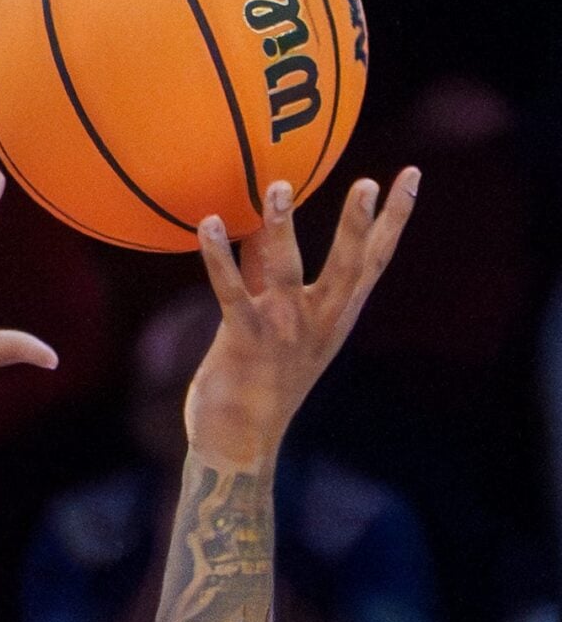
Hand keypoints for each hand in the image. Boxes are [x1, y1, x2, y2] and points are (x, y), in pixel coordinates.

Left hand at [187, 169, 420, 472]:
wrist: (240, 445)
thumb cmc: (256, 385)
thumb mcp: (276, 329)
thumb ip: (267, 281)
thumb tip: (254, 234)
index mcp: (334, 317)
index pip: (374, 260)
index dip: (394, 218)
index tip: (410, 176)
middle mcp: (317, 322)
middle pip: (350, 265)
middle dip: (361, 224)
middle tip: (372, 182)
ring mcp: (282, 331)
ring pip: (288, 270)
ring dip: (283, 227)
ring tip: (279, 187)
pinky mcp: (243, 340)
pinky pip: (231, 291)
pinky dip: (219, 256)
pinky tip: (210, 223)